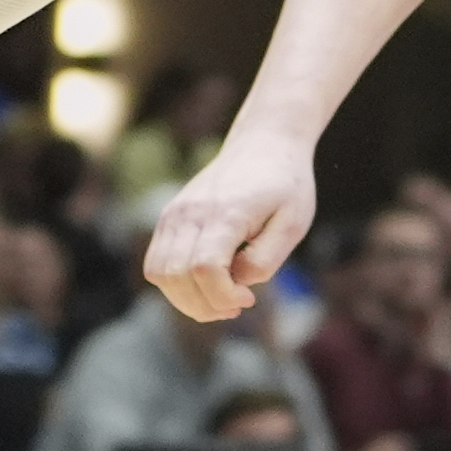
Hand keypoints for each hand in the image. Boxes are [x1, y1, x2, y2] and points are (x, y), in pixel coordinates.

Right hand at [145, 135, 318, 320]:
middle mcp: (192, 211)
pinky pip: (156, 263)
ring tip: (220, 299)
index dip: (223, 296)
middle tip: (236, 305)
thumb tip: (234, 283)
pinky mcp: (169, 216)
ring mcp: (175, 212)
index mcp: (227, 211)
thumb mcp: (294, 223)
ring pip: (158, 273)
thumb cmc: (285, 185)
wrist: (264, 143)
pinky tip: (205, 284)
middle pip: (176, 276)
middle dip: (205, 306)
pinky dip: (174, 284)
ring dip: (186, 300)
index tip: (248, 298)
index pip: (205, 268)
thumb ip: (264, 260)